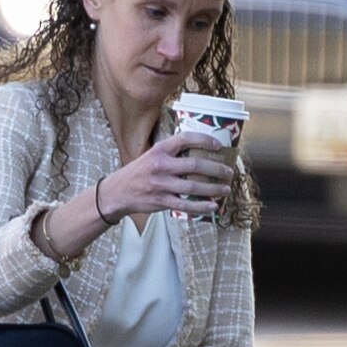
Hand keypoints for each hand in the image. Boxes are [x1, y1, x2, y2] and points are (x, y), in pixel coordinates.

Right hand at [95, 133, 234, 223]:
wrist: (118, 192)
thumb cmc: (140, 172)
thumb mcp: (152, 155)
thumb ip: (172, 153)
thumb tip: (199, 151)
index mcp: (160, 150)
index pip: (185, 139)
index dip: (204, 140)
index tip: (218, 146)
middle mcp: (161, 166)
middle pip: (194, 165)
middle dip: (215, 169)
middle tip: (228, 172)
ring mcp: (161, 184)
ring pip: (193, 187)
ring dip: (213, 189)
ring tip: (225, 189)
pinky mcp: (161, 201)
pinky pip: (186, 205)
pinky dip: (201, 207)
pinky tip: (213, 206)